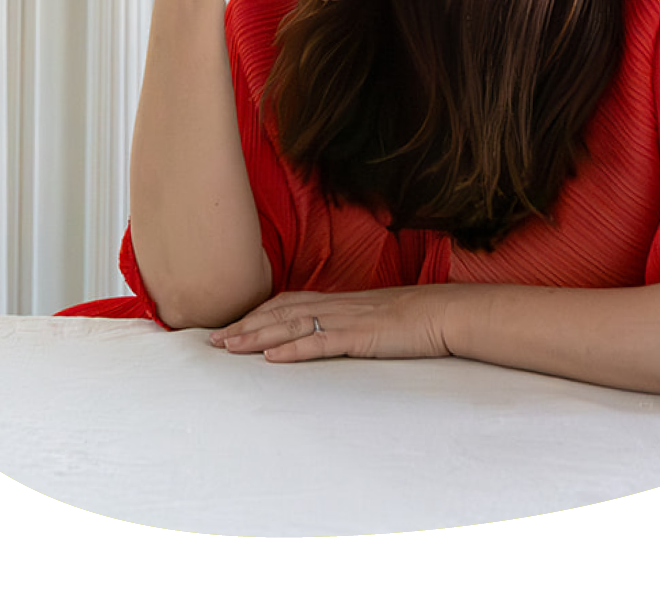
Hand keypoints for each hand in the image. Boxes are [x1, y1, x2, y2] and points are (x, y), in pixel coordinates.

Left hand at [207, 286, 454, 363]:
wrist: (447, 312)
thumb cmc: (417, 318)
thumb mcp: (376, 318)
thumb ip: (351, 323)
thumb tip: (331, 334)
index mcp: (340, 301)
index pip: (287, 302)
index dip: (257, 313)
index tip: (231, 325)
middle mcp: (337, 305)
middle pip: (280, 312)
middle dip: (245, 325)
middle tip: (212, 340)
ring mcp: (347, 319)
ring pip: (292, 325)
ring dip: (257, 337)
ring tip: (228, 347)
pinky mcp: (360, 337)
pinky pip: (320, 342)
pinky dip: (293, 349)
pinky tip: (272, 357)